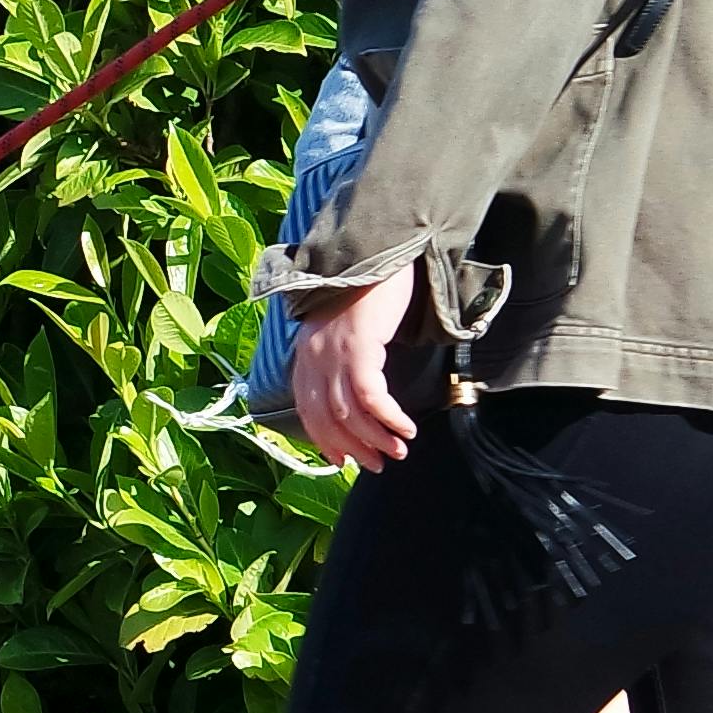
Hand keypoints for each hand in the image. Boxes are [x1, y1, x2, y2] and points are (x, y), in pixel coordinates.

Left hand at [289, 274, 418, 471]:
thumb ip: (342, 356)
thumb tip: (357, 394)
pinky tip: (405, 428)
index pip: (308, 409)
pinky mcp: (357, 345)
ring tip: (399, 451)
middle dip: (354, 447)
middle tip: (378, 464)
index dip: (325, 440)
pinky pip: (370, 396)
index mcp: (307, 353)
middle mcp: (313, 355)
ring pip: (349, 413)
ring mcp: (333, 351)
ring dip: (376, 439)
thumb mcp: (344, 327)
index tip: (345, 460)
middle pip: (326, 417)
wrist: (378, 247)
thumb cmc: (369, 287)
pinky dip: (388, 418)